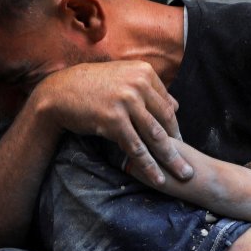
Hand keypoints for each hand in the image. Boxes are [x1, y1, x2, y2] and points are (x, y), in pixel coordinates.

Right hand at [31, 60, 192, 184]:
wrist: (60, 92)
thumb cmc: (92, 86)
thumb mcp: (124, 79)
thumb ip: (150, 90)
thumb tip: (176, 105)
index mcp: (144, 73)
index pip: (167, 105)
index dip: (175, 127)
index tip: (179, 143)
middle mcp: (138, 84)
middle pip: (165, 121)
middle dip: (178, 146)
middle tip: (189, 166)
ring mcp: (126, 101)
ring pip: (154, 136)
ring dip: (170, 159)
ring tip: (182, 175)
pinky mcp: (113, 119)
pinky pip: (136, 146)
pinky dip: (148, 165)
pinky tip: (157, 177)